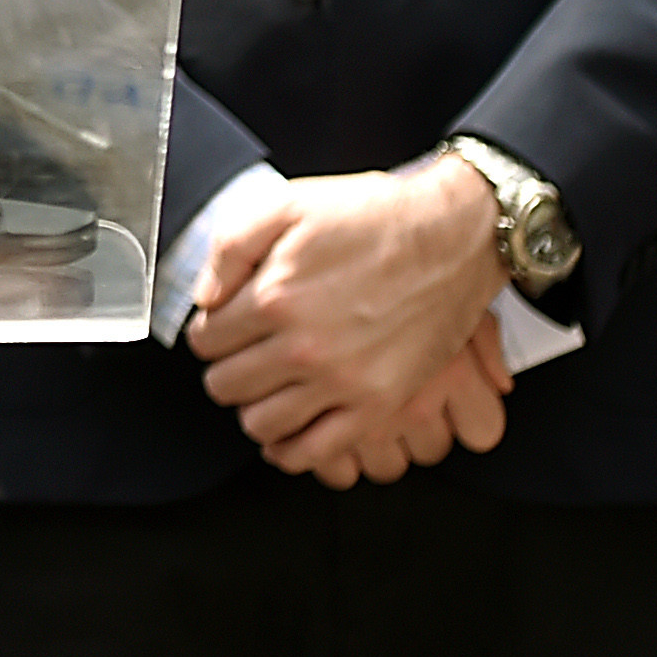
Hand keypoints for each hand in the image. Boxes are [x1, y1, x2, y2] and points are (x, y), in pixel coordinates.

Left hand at [185, 160, 514, 484]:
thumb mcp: (288, 205)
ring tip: (264, 388)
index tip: (223, 326)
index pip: (206, 340)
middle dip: (226, 368)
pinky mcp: (377, 403)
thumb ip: (230, 249)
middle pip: (226, 385)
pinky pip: (314, 451)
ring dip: (252, 408)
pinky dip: (289, 451)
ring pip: (261, 423)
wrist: (452, 238)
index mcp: (274, 297)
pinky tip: (284, 434)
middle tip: (243, 355)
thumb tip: (204, 297)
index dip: (209, 332)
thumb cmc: (372, 217)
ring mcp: (342, 381)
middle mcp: (304, 347)